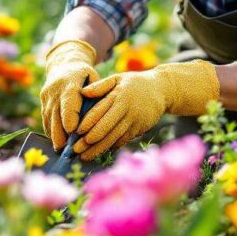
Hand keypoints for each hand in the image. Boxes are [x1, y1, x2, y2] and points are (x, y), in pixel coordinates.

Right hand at [39, 40, 98, 149]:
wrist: (64, 64)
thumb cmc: (84, 75)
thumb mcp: (93, 77)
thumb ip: (96, 93)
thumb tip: (97, 111)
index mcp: (70, 82)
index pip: (69, 100)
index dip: (69, 115)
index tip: (72, 130)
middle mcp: (55, 89)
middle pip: (56, 113)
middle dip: (60, 132)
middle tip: (65, 149)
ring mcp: (46, 96)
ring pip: (49, 118)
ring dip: (54, 135)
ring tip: (60, 151)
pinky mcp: (42, 101)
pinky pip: (45, 119)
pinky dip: (50, 131)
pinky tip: (56, 143)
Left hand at [72, 60, 219, 160]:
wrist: (161, 90)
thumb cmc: (134, 83)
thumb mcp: (118, 78)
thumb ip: (100, 85)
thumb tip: (83, 92)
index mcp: (119, 96)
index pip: (100, 111)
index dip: (88, 123)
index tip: (76, 132)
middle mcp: (127, 110)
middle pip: (106, 128)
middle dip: (89, 141)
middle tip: (75, 150)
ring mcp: (134, 121)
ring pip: (114, 138)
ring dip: (98, 149)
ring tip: (84, 157)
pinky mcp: (139, 130)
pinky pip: (123, 141)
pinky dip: (111, 148)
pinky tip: (99, 153)